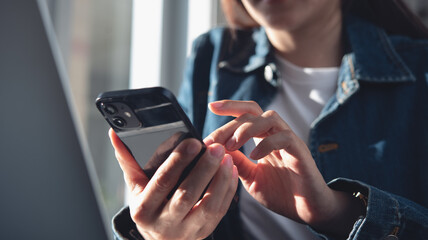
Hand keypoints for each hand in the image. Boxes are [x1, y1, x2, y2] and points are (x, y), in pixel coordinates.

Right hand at [109, 129, 237, 239]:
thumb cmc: (148, 205)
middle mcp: (164, 223)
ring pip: (209, 206)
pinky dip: (228, 190)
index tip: (194, 142)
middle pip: (187, 194)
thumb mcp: (135, 187)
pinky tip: (231, 171)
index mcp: (144, 209)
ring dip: (220, 180)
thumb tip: (114, 134)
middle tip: (217, 148)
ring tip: (227, 158)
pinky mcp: (205, 231)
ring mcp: (187, 231)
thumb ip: (127, 160)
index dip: (178, 161)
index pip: (162, 182)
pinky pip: (220, 211)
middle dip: (204, 169)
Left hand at [205, 100, 361, 235]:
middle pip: (254, 112)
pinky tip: (254, 156)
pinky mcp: (300, 152)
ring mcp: (290, 141)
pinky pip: (284, 138)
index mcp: (263, 138)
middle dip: (230, 122)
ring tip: (232, 145)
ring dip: (247, 128)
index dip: (230, 107)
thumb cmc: (281, 194)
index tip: (211, 106)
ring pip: (270, 118)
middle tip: (213, 139)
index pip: (247, 113)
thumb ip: (236, 162)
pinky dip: (267, 144)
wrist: (307, 212)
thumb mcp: (250, 177)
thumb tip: (215, 149)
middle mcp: (276, 135)